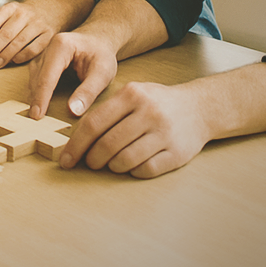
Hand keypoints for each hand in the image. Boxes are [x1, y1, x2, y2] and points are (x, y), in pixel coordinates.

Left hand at [0, 0, 94, 69]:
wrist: (58, 5)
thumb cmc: (30, 13)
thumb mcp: (13, 12)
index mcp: (11, 8)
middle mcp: (24, 15)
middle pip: (4, 34)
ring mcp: (38, 25)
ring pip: (18, 42)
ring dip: (4, 55)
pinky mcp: (50, 35)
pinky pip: (35, 48)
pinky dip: (23, 56)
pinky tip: (14, 62)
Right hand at [28, 29, 118, 119]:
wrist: (100, 39)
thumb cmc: (102, 53)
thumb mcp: (103, 72)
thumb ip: (88, 91)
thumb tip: (72, 111)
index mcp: (62, 45)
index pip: (47, 76)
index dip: (41, 97)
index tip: (37, 116)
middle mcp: (49, 46)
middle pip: (37, 76)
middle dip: (35, 98)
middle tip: (35, 119)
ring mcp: (44, 52)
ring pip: (34, 76)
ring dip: (35, 94)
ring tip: (37, 113)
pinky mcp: (44, 59)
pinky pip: (36, 75)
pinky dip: (37, 89)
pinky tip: (40, 102)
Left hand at [57, 80, 209, 177]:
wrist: (199, 108)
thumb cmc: (157, 102)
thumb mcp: (133, 94)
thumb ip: (108, 111)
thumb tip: (77, 137)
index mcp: (132, 95)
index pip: (94, 123)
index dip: (76, 144)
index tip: (66, 159)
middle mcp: (148, 112)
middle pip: (107, 144)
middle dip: (92, 159)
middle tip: (90, 163)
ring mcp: (164, 133)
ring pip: (125, 160)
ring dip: (112, 166)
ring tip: (111, 163)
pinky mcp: (177, 153)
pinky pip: (145, 170)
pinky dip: (133, 172)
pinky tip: (131, 166)